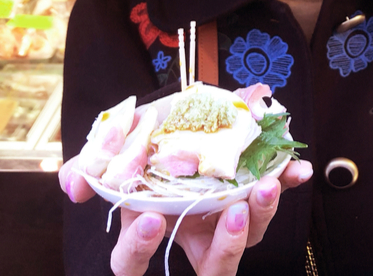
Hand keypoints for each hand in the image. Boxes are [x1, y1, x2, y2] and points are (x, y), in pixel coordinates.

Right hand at [59, 136, 312, 275]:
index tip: (153, 218)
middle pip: (210, 265)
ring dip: (262, 213)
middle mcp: (191, 232)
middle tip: (233, 209)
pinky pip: (272, 198)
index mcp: (150, 226)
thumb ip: (90, 164)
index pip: (131, 263)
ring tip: (267, 183)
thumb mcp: (114, 144)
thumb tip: (74, 187)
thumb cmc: (144, 136)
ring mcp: (224, 217)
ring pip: (247, 238)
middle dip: (226, 246)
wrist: (178, 112)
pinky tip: (298, 171)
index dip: (139, 248)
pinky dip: (287, 182)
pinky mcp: (253, 193)